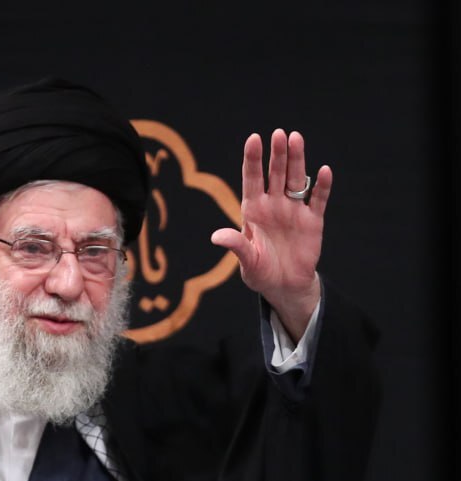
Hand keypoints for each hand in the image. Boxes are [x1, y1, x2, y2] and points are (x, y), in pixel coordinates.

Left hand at [211, 129, 330, 341]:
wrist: (284, 286)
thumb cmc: (261, 272)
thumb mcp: (247, 261)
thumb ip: (236, 246)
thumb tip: (216, 237)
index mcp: (254, 211)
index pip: (252, 179)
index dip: (252, 160)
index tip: (253, 139)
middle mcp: (274, 204)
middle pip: (275, 173)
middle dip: (277, 154)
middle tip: (279, 135)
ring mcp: (294, 210)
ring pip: (295, 179)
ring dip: (296, 160)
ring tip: (296, 139)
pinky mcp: (312, 220)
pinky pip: (317, 199)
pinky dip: (321, 187)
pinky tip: (324, 172)